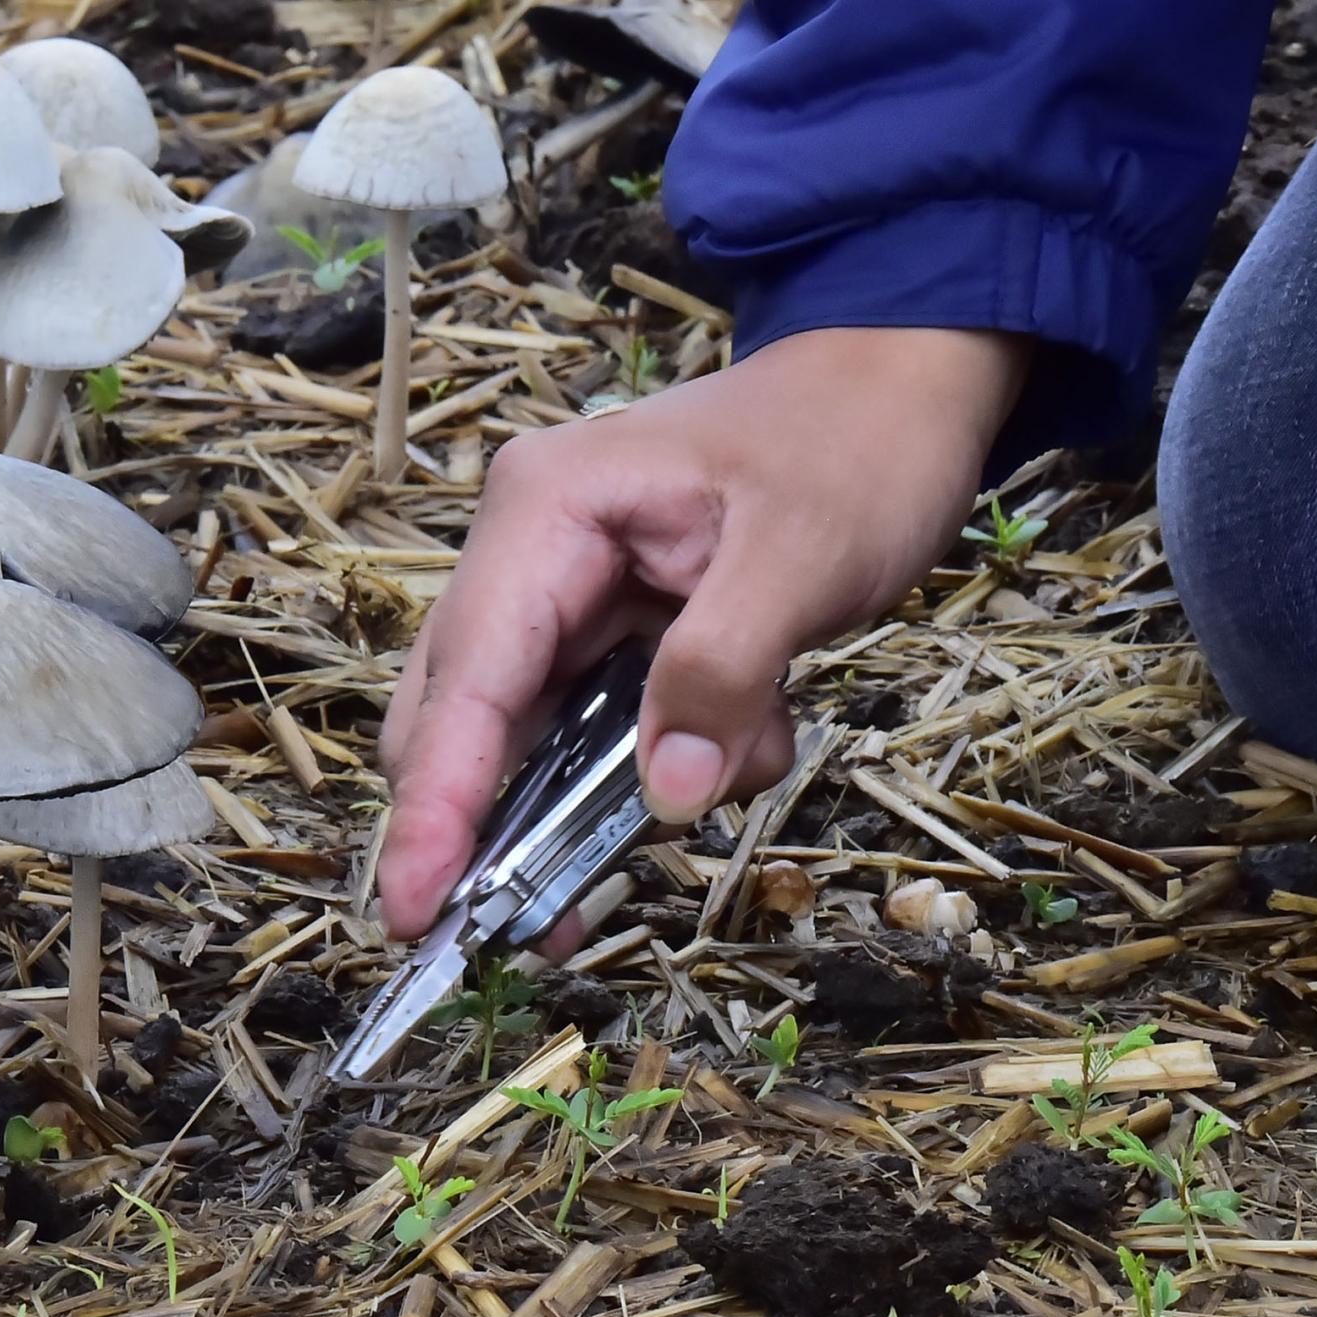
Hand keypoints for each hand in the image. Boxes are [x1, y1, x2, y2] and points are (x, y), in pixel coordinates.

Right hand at [376, 324, 1026, 941]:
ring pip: (530, 739)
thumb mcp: (802, 557)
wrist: (901, 383)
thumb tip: (664, 797)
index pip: (467, 678)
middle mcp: (531, 553)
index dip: (436, 800)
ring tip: (692, 803)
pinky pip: (599, 731)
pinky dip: (659, 768)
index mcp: (546, 512)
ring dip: (597, 804)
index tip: (414, 906)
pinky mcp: (614, 630)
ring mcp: (567, 593)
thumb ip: (722, 673)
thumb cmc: (854, 444)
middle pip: (462, 718)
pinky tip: (739, 748)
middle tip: (515, 934)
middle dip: (490, 827)